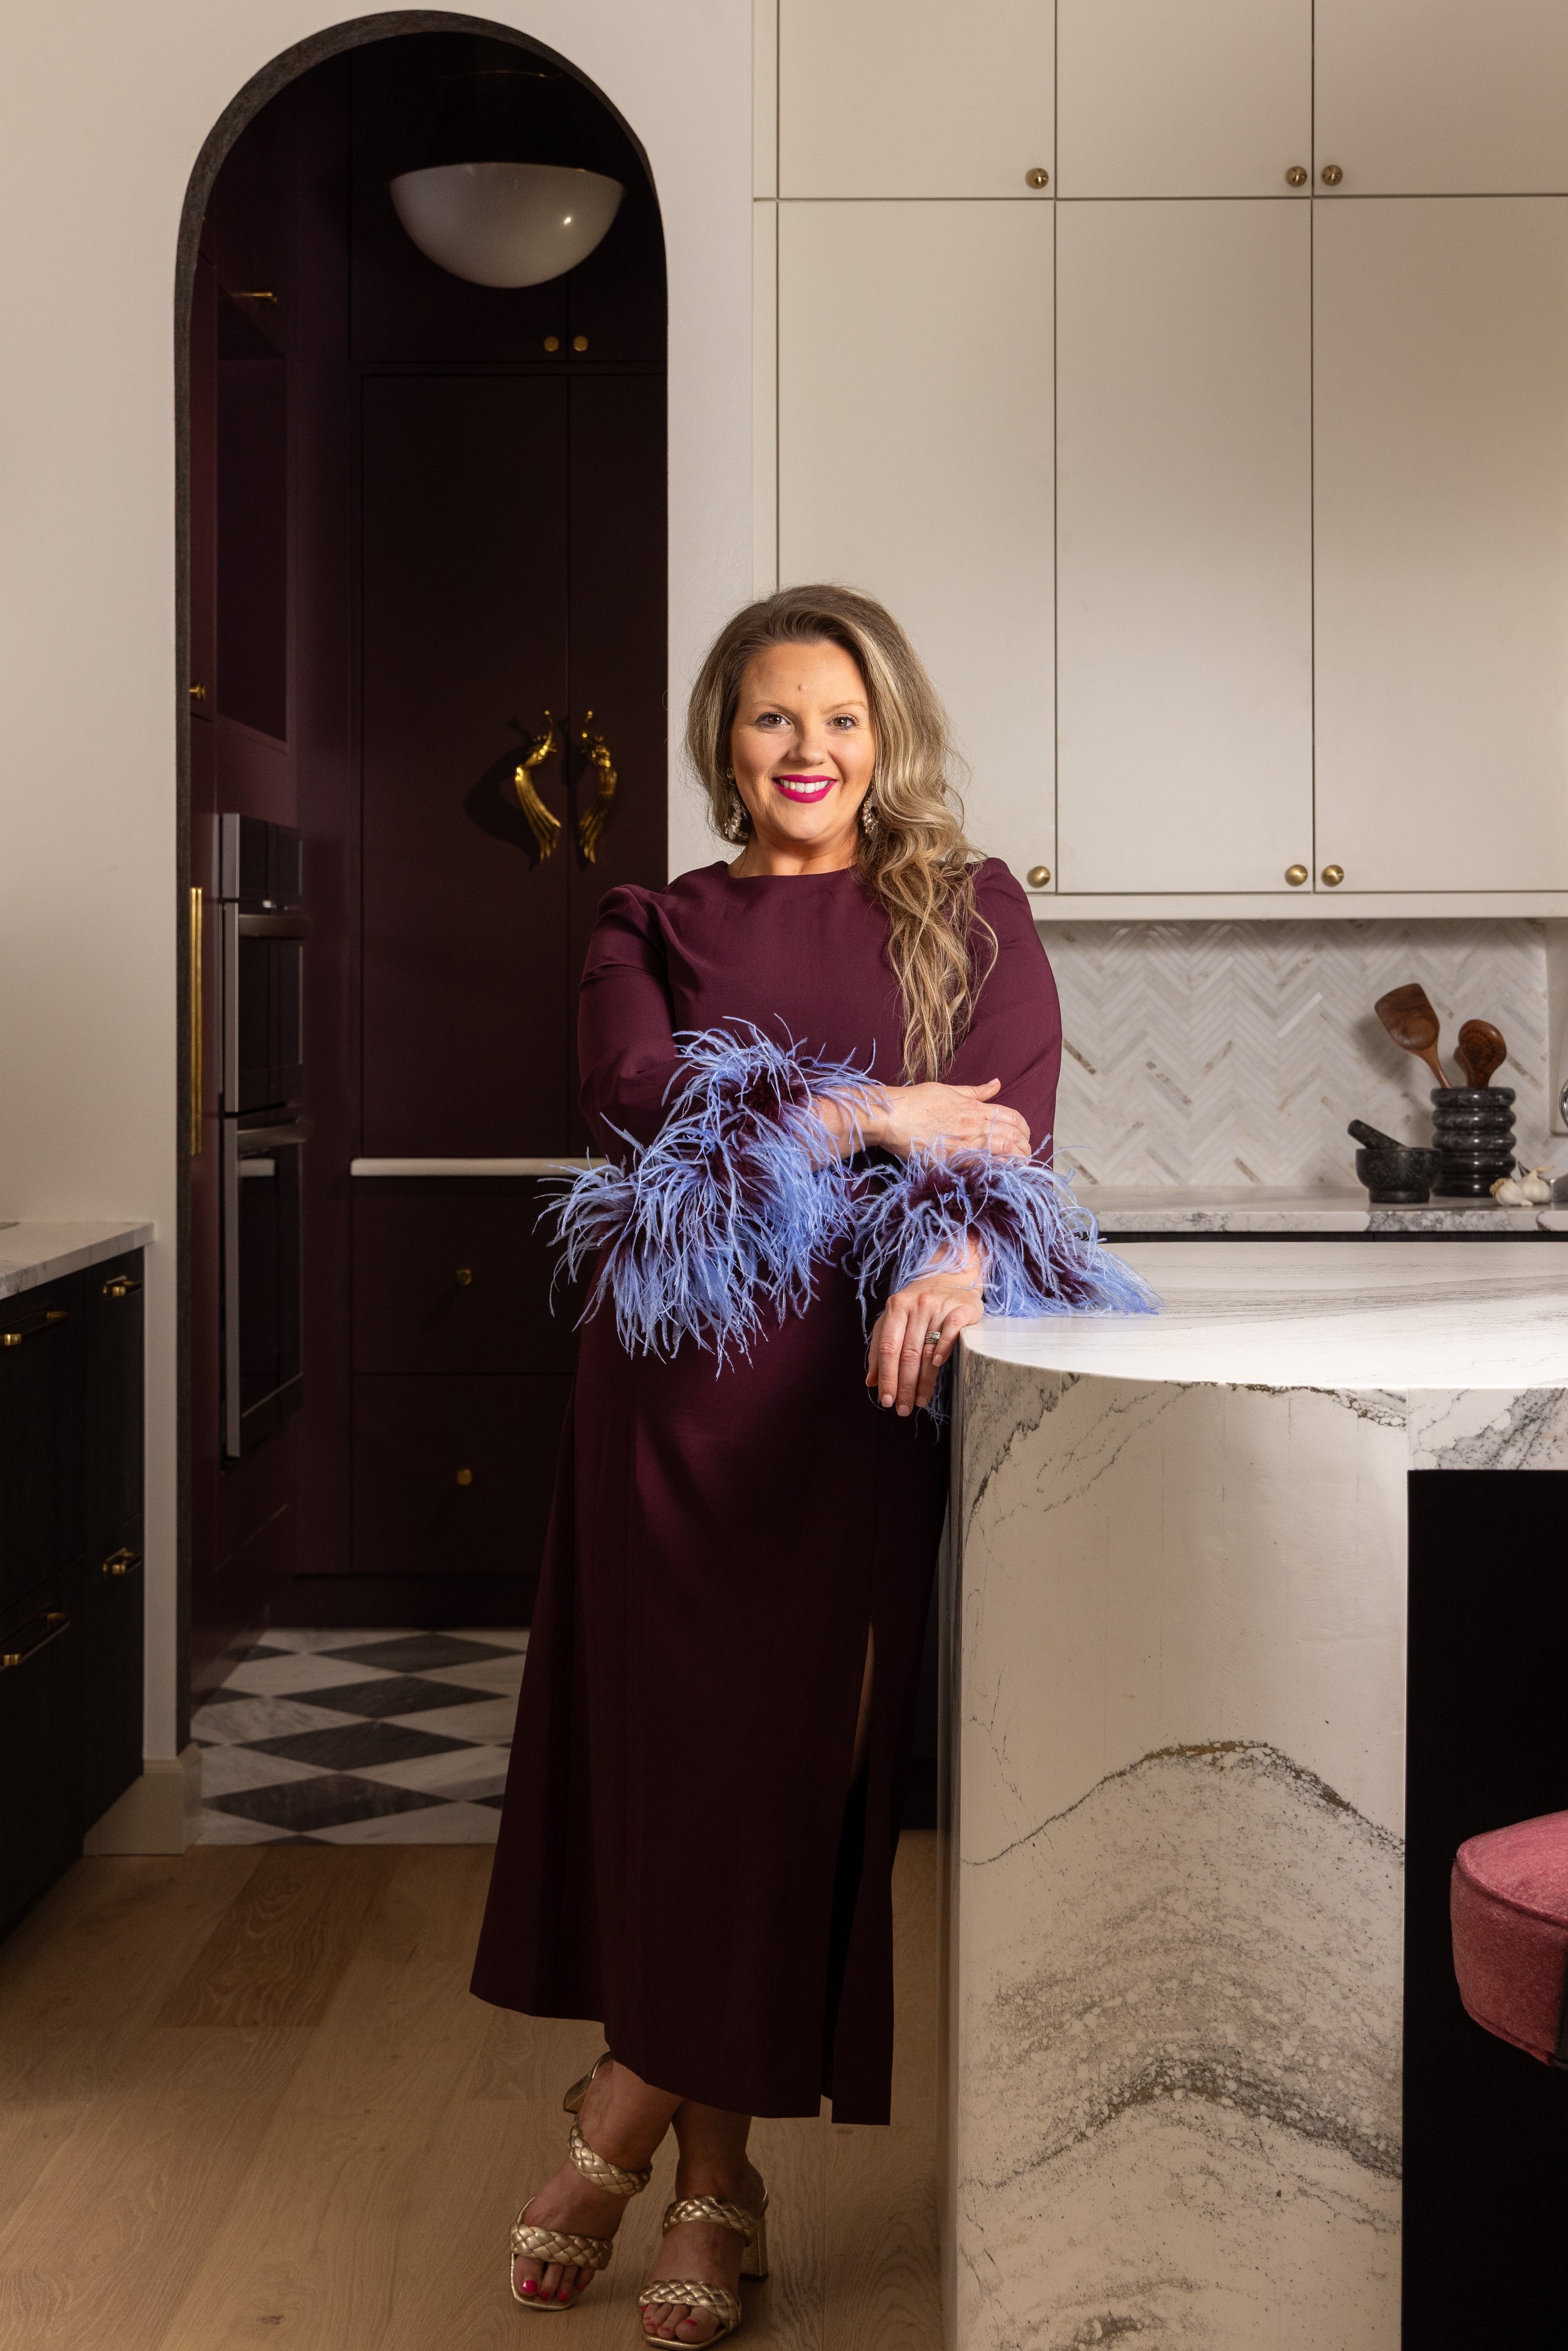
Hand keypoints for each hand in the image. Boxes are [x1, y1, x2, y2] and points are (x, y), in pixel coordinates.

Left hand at [866, 1270, 985, 1416]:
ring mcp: (939, 1306)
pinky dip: (943, 1350)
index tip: (886, 1400)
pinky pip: (950, 1332)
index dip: (886, 1376)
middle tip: (903, 1409)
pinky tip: (937, 1368)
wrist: (951, 1276)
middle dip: (904, 1385)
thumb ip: (880, 1348)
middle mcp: (916, 1305)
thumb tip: (870, 1381)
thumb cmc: (918, 1304)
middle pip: (908, 1353)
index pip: (888, 1348)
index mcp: (896, 1307)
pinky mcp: (961, 1309)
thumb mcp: (894, 1320)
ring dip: (923, 1380)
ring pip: (928, 1349)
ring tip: (919, 1401)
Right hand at [868, 1079, 1028, 1162]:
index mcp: (975, 1108)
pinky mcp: (954, 1159)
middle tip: (1026, 1153)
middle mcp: (974, 1125)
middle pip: (1013, 1135)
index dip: (1024, 1128)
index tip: (1025, 1135)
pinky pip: (984, 1165)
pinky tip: (1005, 1172)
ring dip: (1017, 1158)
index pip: (1012, 1117)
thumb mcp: (949, 1090)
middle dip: (1025, 1145)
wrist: (892, 1116)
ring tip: (1020, 1164)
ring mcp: (965, 1143)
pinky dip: (999, 1168)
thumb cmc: (917, 1101)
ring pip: (1004, 1150)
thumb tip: (997, 1083)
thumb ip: (976, 1091)